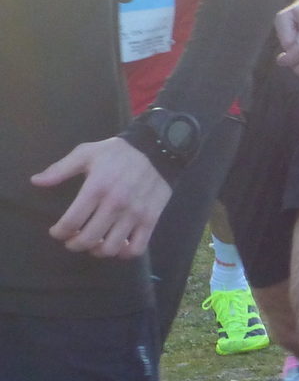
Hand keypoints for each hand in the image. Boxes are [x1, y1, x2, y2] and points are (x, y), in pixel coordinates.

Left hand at [31, 138, 170, 258]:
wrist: (160, 147)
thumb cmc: (119, 152)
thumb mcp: (88, 153)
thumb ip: (61, 168)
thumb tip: (35, 181)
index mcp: (97, 187)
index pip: (70, 223)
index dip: (58, 232)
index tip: (57, 230)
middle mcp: (116, 203)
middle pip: (87, 240)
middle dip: (74, 244)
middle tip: (73, 238)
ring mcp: (135, 213)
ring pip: (110, 248)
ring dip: (97, 250)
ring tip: (94, 242)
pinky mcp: (151, 219)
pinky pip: (137, 249)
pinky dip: (124, 253)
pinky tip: (118, 245)